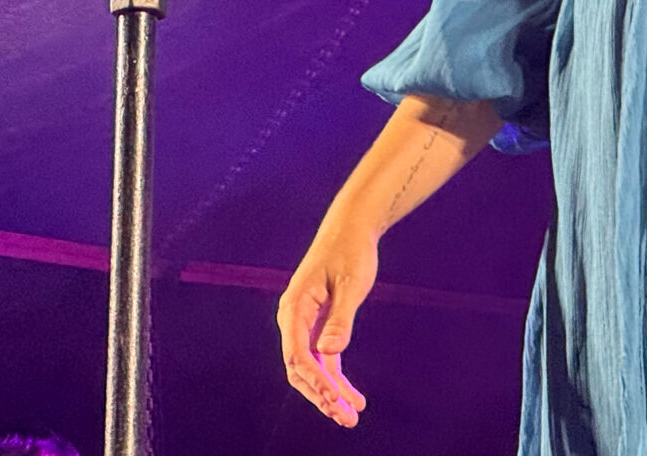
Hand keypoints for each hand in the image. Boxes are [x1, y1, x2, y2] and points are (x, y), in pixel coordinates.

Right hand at [277, 225, 378, 427]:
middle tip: (346, 418)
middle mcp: (293, 319)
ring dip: (329, 394)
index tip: (336, 400)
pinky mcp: (317, 325)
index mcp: (295, 308)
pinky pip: (322, 360)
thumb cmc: (351, 252)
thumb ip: (341, 319)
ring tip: (351, 416)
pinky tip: (353, 397)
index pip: (298, 356)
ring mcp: (303, 324)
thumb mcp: (351, 284)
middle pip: (300, 370)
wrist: (351, 228)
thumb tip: (330, 353)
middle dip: (322, 396)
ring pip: (311, 369)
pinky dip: (335, 379)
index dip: (316, 382)